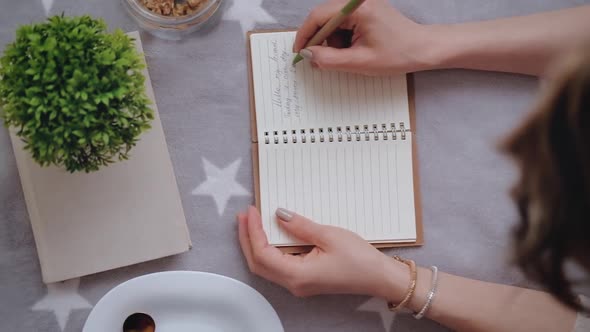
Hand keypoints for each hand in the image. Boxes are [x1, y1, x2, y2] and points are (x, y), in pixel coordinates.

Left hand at [237, 206, 408, 298]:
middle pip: (258, 263)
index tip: (251, 212)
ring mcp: (299, 283)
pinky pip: (278, 265)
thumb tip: (279, 214)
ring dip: (255, 243)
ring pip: (266, 265)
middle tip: (244, 216)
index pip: (263, 253)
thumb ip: (300, 226)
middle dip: (247, 238)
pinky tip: (269, 234)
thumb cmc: (360, 260)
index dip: (253, 231)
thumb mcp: (328, 236)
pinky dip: (268, 249)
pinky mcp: (304, 279)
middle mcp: (294, 283)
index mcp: (298, 275)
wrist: (380, 277)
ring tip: (251, 222)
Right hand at [293, 0, 438, 74]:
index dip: (305, 35)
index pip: (318, 16)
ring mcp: (361, 4)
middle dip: (319, 41)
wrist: (423, 49)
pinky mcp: (364, 10)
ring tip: (346, 57)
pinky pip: (343, 23)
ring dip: (331, 42)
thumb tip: (307, 54)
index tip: (298, 53)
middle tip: (318, 61)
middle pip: (323, 17)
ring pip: (331, 22)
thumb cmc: (398, 54)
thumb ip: (329, 59)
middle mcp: (357, 1)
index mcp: (357, 8)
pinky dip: (341, 39)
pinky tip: (352, 51)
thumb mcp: (359, 62)